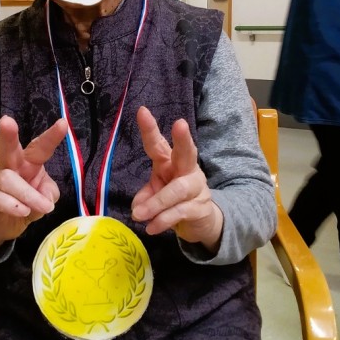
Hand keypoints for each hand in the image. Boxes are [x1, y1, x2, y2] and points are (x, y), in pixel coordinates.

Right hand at [0, 115, 67, 252]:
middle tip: (7, 121)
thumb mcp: (46, 197)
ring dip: (28, 195)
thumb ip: (50, 193)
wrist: (2, 223)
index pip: (40, 147)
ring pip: (7, 179)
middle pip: (7, 148)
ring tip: (42, 207)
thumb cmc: (27, 202)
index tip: (63, 123)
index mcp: (28, 162)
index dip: (51, 136)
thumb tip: (45, 198)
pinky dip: (13, 206)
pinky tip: (23, 212)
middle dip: (8, 135)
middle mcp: (10, 166)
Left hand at [131, 106, 222, 250]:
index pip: (160, 144)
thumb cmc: (175, 199)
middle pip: (187, 152)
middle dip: (183, 138)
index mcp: (171, 161)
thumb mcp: (156, 194)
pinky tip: (151, 228)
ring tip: (139, 215)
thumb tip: (137, 208)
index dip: (151, 129)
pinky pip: (180, 212)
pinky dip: (163, 220)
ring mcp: (196, 188)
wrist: (201, 221)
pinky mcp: (200, 208)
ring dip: (156, 203)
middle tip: (180, 124)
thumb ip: (145, 197)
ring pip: (177, 190)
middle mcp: (187, 169)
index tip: (142, 111)